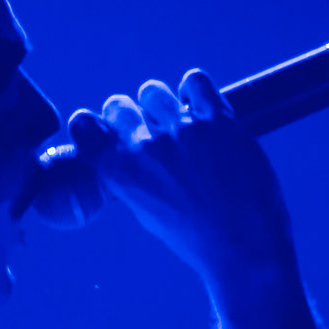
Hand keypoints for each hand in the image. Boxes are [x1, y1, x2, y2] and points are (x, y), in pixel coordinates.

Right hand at [69, 69, 297, 289]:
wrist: (245, 247)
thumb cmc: (197, 238)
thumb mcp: (148, 211)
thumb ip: (132, 177)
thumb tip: (126, 149)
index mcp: (120, 173)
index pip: (83, 126)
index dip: (93, 123)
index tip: (107, 129)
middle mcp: (145, 147)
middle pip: (118, 104)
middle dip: (129, 113)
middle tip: (149, 129)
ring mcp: (181, 129)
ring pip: (153, 91)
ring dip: (162, 103)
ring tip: (180, 124)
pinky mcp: (217, 119)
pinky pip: (195, 81)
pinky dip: (195, 89)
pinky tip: (202, 108)